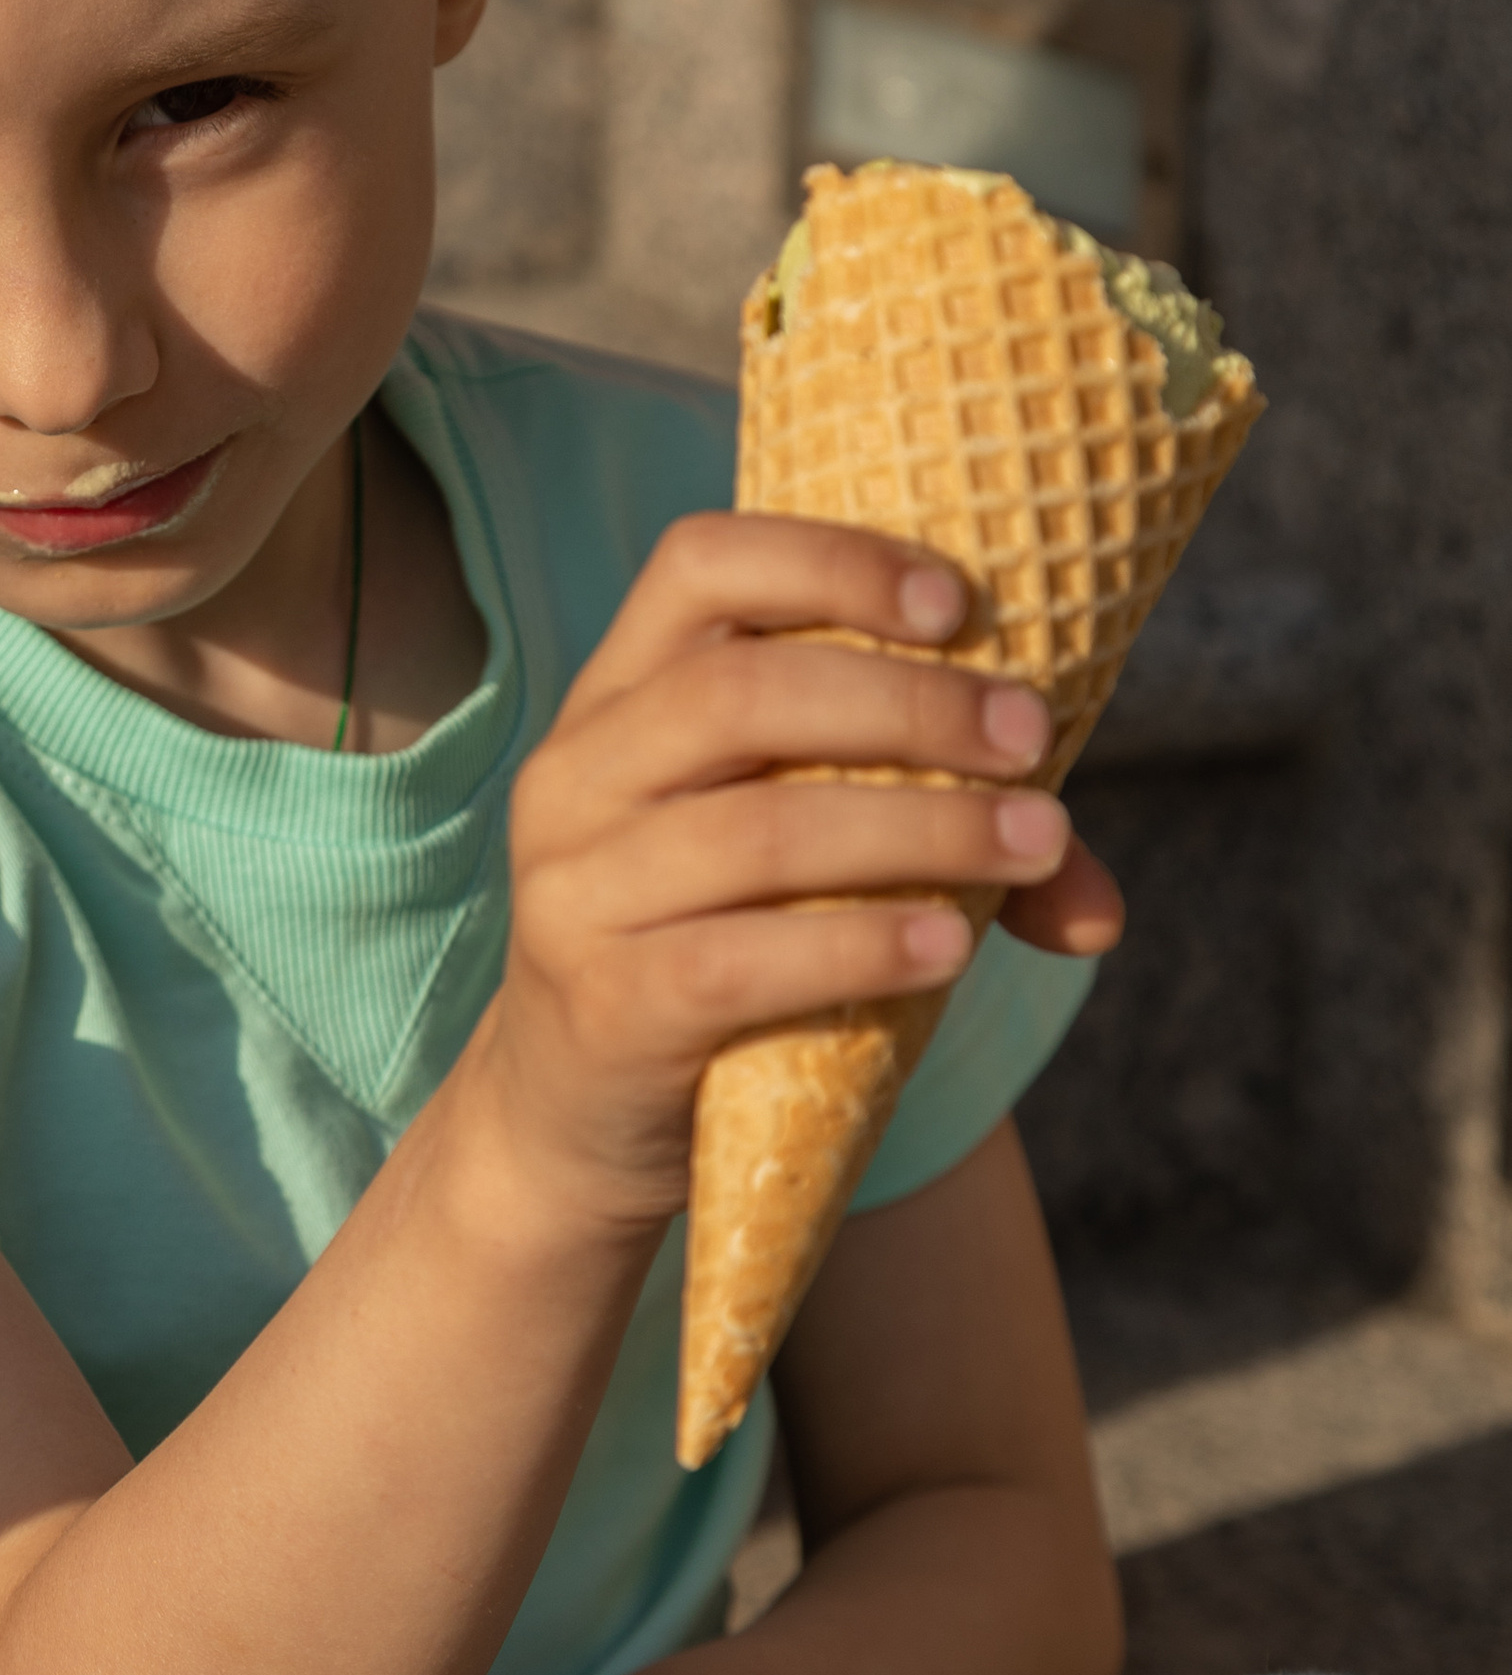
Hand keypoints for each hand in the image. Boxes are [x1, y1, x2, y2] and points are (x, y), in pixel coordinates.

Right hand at [464, 514, 1121, 1236]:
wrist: (587, 1113)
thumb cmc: (719, 940)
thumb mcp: (797, 856)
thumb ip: (933, 834)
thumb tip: (1099, 908)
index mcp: (618, 694)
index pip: (698, 565)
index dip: (831, 562)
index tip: (956, 606)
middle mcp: (575, 777)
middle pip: (740, 692)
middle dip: (911, 707)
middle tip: (1030, 737)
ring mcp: (575, 893)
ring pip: (760, 830)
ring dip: (922, 829)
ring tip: (1032, 842)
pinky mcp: (605, 1005)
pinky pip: (741, 960)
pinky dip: (861, 943)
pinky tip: (951, 946)